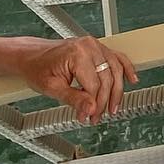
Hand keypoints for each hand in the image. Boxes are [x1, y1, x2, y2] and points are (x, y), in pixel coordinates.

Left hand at [21, 37, 138, 124]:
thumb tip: (90, 109)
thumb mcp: (51, 88)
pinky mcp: (97, 47)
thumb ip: (73, 99)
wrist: (30, 55)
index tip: (87, 118)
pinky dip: (126, 69)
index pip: (94, 86)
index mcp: (77, 54)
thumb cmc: (37, 68)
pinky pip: (117, 58)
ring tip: (113, 107)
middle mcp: (89, 47)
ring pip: (116, 70)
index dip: (92, 105)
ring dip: (117, 91)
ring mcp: (95, 45)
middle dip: (103, 101)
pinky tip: (132, 80)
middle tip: (97, 116)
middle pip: (107, 79)